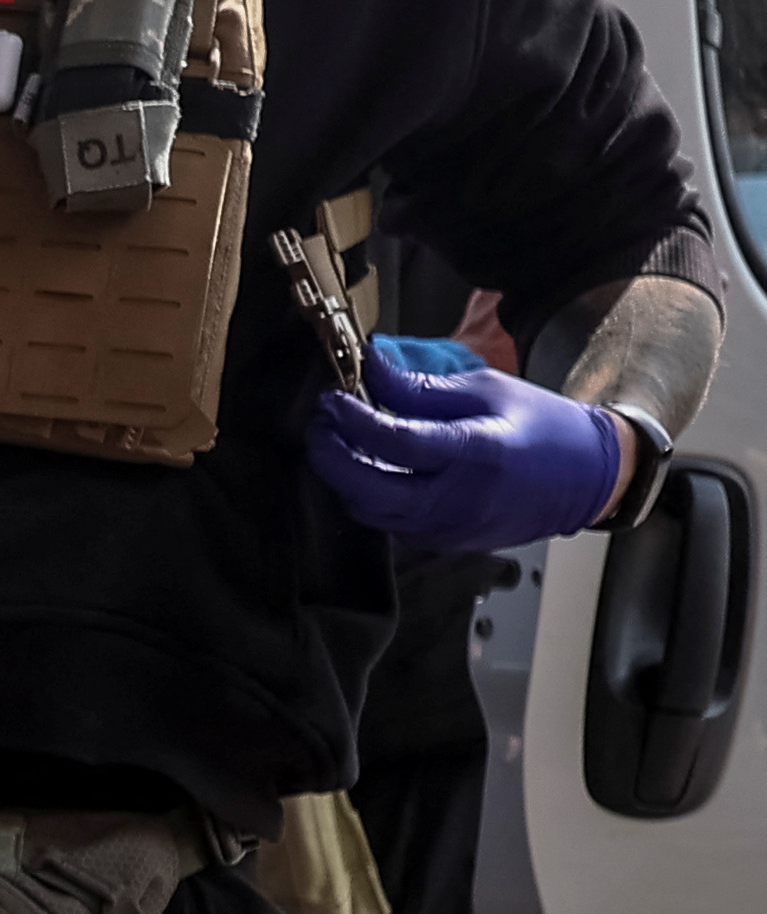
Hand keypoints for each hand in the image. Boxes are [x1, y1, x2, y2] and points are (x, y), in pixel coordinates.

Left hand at [310, 355, 629, 551]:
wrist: (590, 478)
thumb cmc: (544, 427)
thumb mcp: (487, 390)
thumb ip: (422, 388)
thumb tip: (370, 369)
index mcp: (476, 454)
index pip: (392, 440)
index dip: (351, 418)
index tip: (332, 398)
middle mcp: (459, 501)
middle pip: (365, 490)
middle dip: (329, 456)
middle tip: (323, 423)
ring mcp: (451, 529)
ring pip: (370, 512)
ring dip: (344, 479)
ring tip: (341, 441)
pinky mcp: (447, 543)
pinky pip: (390, 524)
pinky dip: (370, 497)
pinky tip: (370, 468)